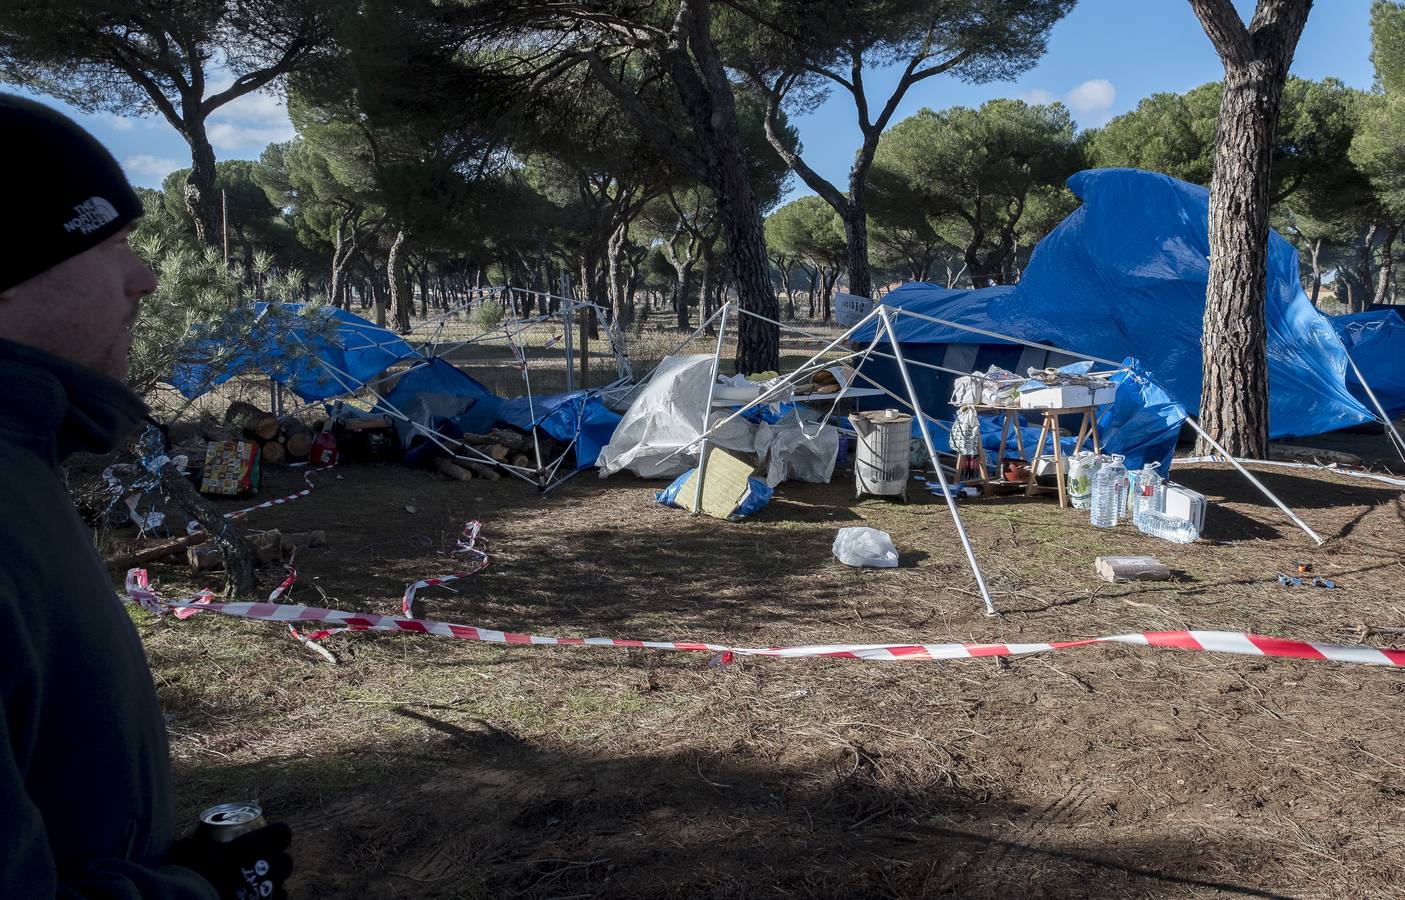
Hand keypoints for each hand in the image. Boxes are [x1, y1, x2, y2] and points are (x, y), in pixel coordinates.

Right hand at [170, 822, 292, 899]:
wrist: (197, 898)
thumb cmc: (196, 872)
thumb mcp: (192, 850)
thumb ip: (195, 844)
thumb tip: (185, 844)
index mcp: (259, 844)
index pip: (282, 832)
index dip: (277, 834)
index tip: (269, 837)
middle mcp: (271, 865)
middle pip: (286, 861)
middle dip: (276, 862)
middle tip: (259, 866)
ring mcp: (271, 888)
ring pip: (282, 884)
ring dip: (272, 883)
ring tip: (256, 887)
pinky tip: (256, 899)